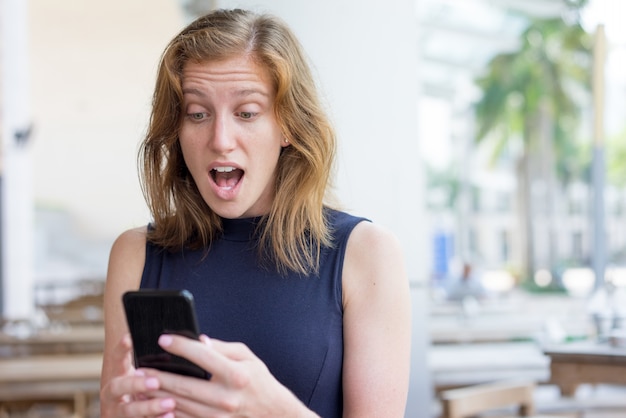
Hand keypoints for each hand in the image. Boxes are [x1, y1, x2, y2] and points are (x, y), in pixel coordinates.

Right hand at [100, 333, 176, 417]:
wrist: (126, 416)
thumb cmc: (141, 389)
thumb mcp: (144, 374)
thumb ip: (158, 361)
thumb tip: (197, 341)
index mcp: (117, 375)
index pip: (116, 359)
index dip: (121, 349)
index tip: (129, 338)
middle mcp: (112, 395)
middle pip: (117, 387)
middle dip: (136, 384)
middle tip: (155, 381)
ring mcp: (116, 412)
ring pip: (128, 411)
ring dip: (149, 407)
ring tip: (170, 403)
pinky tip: (170, 416)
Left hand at [143, 334, 318, 417]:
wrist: (272, 413)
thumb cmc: (259, 380)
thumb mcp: (247, 357)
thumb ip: (222, 348)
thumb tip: (198, 340)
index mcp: (236, 374)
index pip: (202, 356)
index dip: (180, 346)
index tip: (162, 339)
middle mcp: (226, 396)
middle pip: (185, 385)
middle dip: (159, 375)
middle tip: (140, 367)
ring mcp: (219, 415)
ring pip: (180, 404)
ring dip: (158, 394)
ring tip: (141, 384)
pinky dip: (168, 410)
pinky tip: (154, 402)